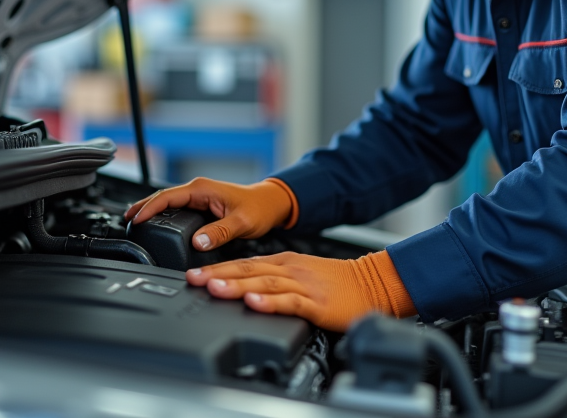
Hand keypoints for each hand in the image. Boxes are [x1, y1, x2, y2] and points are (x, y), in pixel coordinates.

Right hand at [125, 177, 296, 250]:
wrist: (271, 204)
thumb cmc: (259, 208)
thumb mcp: (242, 222)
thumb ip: (220, 232)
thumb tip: (198, 242)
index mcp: (202, 189)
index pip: (167, 196)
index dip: (148, 208)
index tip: (135, 220)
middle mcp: (198, 190)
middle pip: (162, 198)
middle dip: (142, 208)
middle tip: (125, 221)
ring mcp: (199, 197)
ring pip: (168, 203)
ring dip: (151, 211)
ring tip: (135, 223)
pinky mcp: (201, 205)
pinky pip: (177, 209)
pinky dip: (163, 215)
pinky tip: (157, 224)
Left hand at [186, 250, 415, 331]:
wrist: (373, 283)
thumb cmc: (338, 282)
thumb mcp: (301, 273)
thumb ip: (275, 278)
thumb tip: (246, 286)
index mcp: (284, 262)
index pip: (244, 263)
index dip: (217, 268)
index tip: (194, 274)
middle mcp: (289, 269)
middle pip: (247, 270)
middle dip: (217, 274)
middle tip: (194, 279)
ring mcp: (302, 285)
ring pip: (263, 283)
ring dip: (237, 286)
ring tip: (215, 288)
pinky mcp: (316, 303)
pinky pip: (290, 302)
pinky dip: (270, 302)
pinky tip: (255, 304)